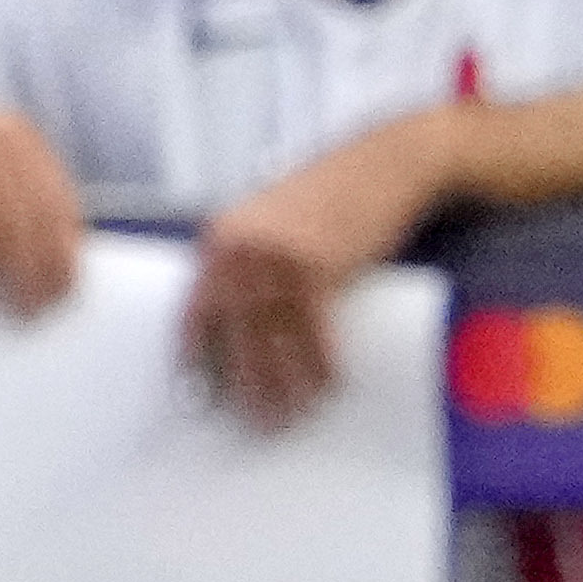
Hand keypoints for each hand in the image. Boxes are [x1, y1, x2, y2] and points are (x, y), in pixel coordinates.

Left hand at [180, 119, 444, 430]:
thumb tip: (243, 318)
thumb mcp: (274, 218)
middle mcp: (241, 250)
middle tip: (255, 418)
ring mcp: (278, 259)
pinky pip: (314, 333)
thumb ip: (250, 259)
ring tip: (290, 415)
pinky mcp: (317, 268)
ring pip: (271, 340)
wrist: (387, 163)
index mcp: (222, 238)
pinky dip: (322, 364)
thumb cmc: (336, 191)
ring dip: (282, 384)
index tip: (203, 394)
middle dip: (243, 382)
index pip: (196, 311)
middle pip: (233, 333)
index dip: (198, 358)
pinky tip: (330, 385)